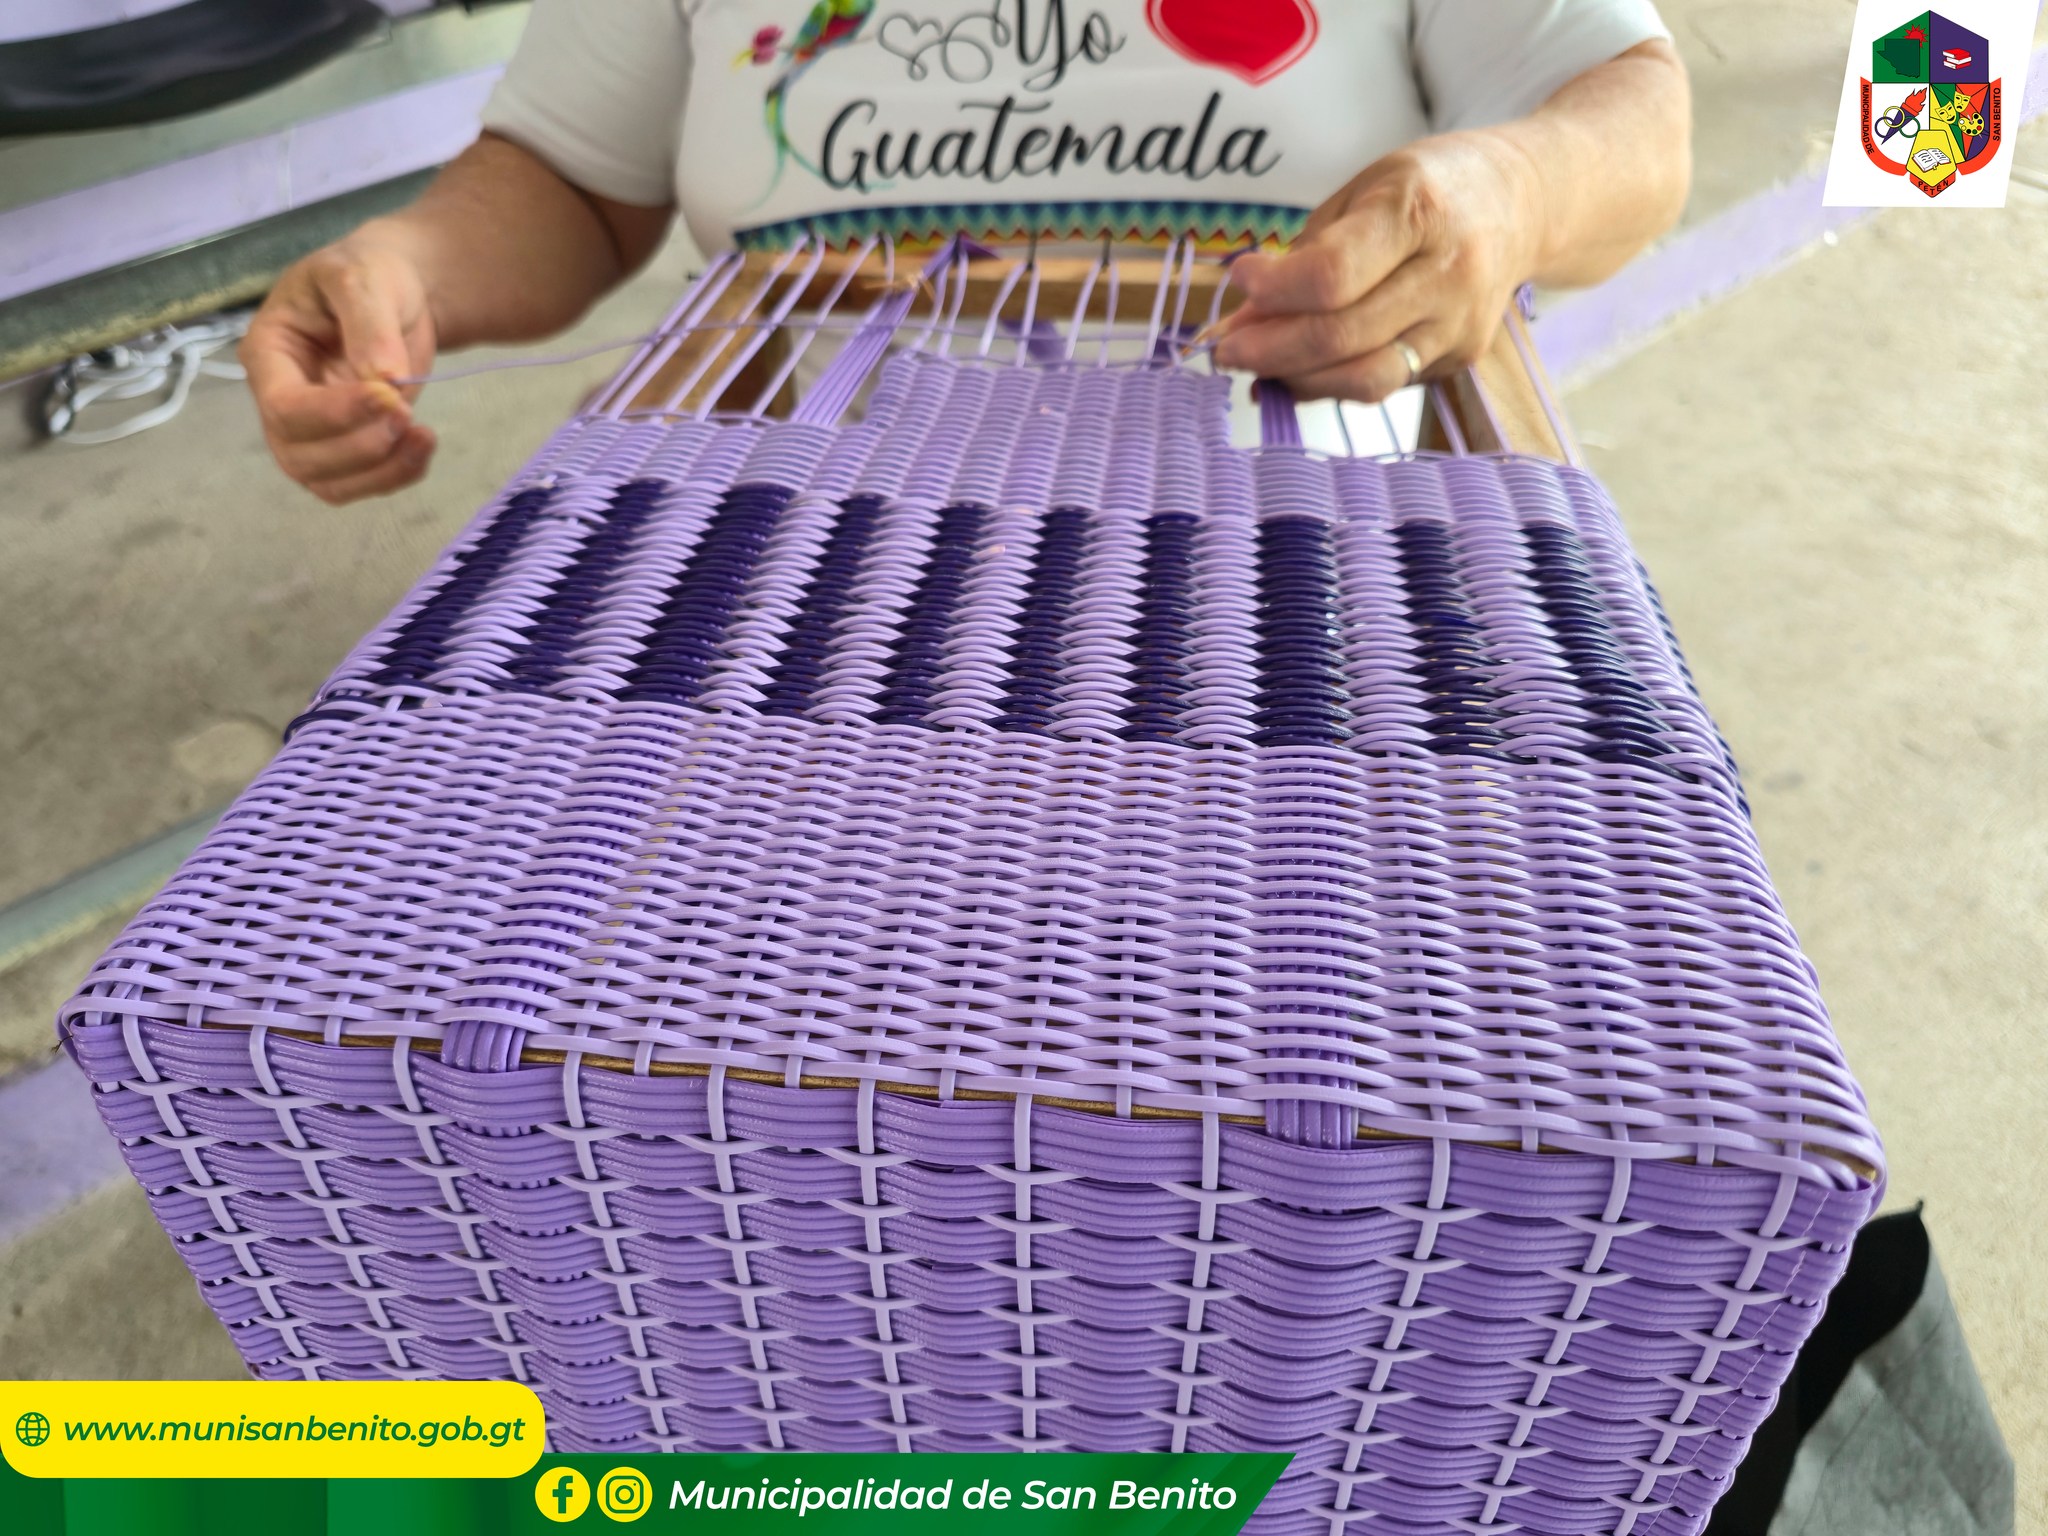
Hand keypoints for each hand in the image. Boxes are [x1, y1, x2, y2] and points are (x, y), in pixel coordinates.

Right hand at [240, 234, 438, 503]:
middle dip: (360, 446)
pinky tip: (422, 447)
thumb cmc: (370, 274)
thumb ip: (370, 325)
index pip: (283, 406)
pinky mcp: (346, 446)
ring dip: (380, 470)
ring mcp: (311, 430)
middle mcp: (279, 399)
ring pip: (328, 482)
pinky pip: (360, 484)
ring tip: (424, 435)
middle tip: (407, 412)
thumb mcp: (365, 278)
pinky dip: (395, 477)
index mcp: (268, 353)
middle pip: (299, 456)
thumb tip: (385, 380)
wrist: (399, 291)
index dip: (334, 414)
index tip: (389, 396)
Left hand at [1213, 133, 1541, 402]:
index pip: (1332, 275)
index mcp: (1418, 212)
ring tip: (1258, 366)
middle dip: (1270, 349)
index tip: (1240, 279)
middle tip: (1226, 348)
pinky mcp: (1461, 357)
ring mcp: (1460, 323)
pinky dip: (1333, 383)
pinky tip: (1303, 369)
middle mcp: (1448, 273)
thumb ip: (1306, 255)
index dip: (1274, 290)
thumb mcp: (1364, 190)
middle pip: (1341, 335)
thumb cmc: (1430, 190)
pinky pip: (1385, 383)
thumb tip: (1244, 319)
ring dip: (1297, 380)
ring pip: (1365, 379)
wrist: (1525, 203)